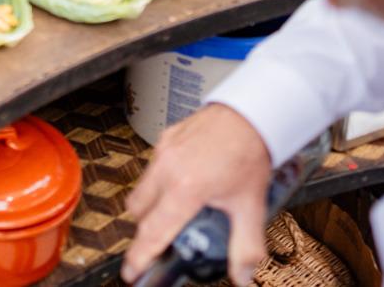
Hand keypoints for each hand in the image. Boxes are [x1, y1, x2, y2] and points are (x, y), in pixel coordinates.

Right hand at [121, 104, 273, 284]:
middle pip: (139, 213)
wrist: (251, 113)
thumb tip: (242, 276)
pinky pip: (151, 168)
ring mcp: (162, 152)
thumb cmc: (250, 152)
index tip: (132, 272)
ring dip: (152, 206)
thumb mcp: (251, 206)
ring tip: (178, 209)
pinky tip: (185, 182)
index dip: (140, 256)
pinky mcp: (163, 139)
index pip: (153, 232)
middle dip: (148, 230)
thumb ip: (246, 246)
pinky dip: (160, 182)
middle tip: (166, 237)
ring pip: (142, 189)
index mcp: (186, 189)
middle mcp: (167, 169)